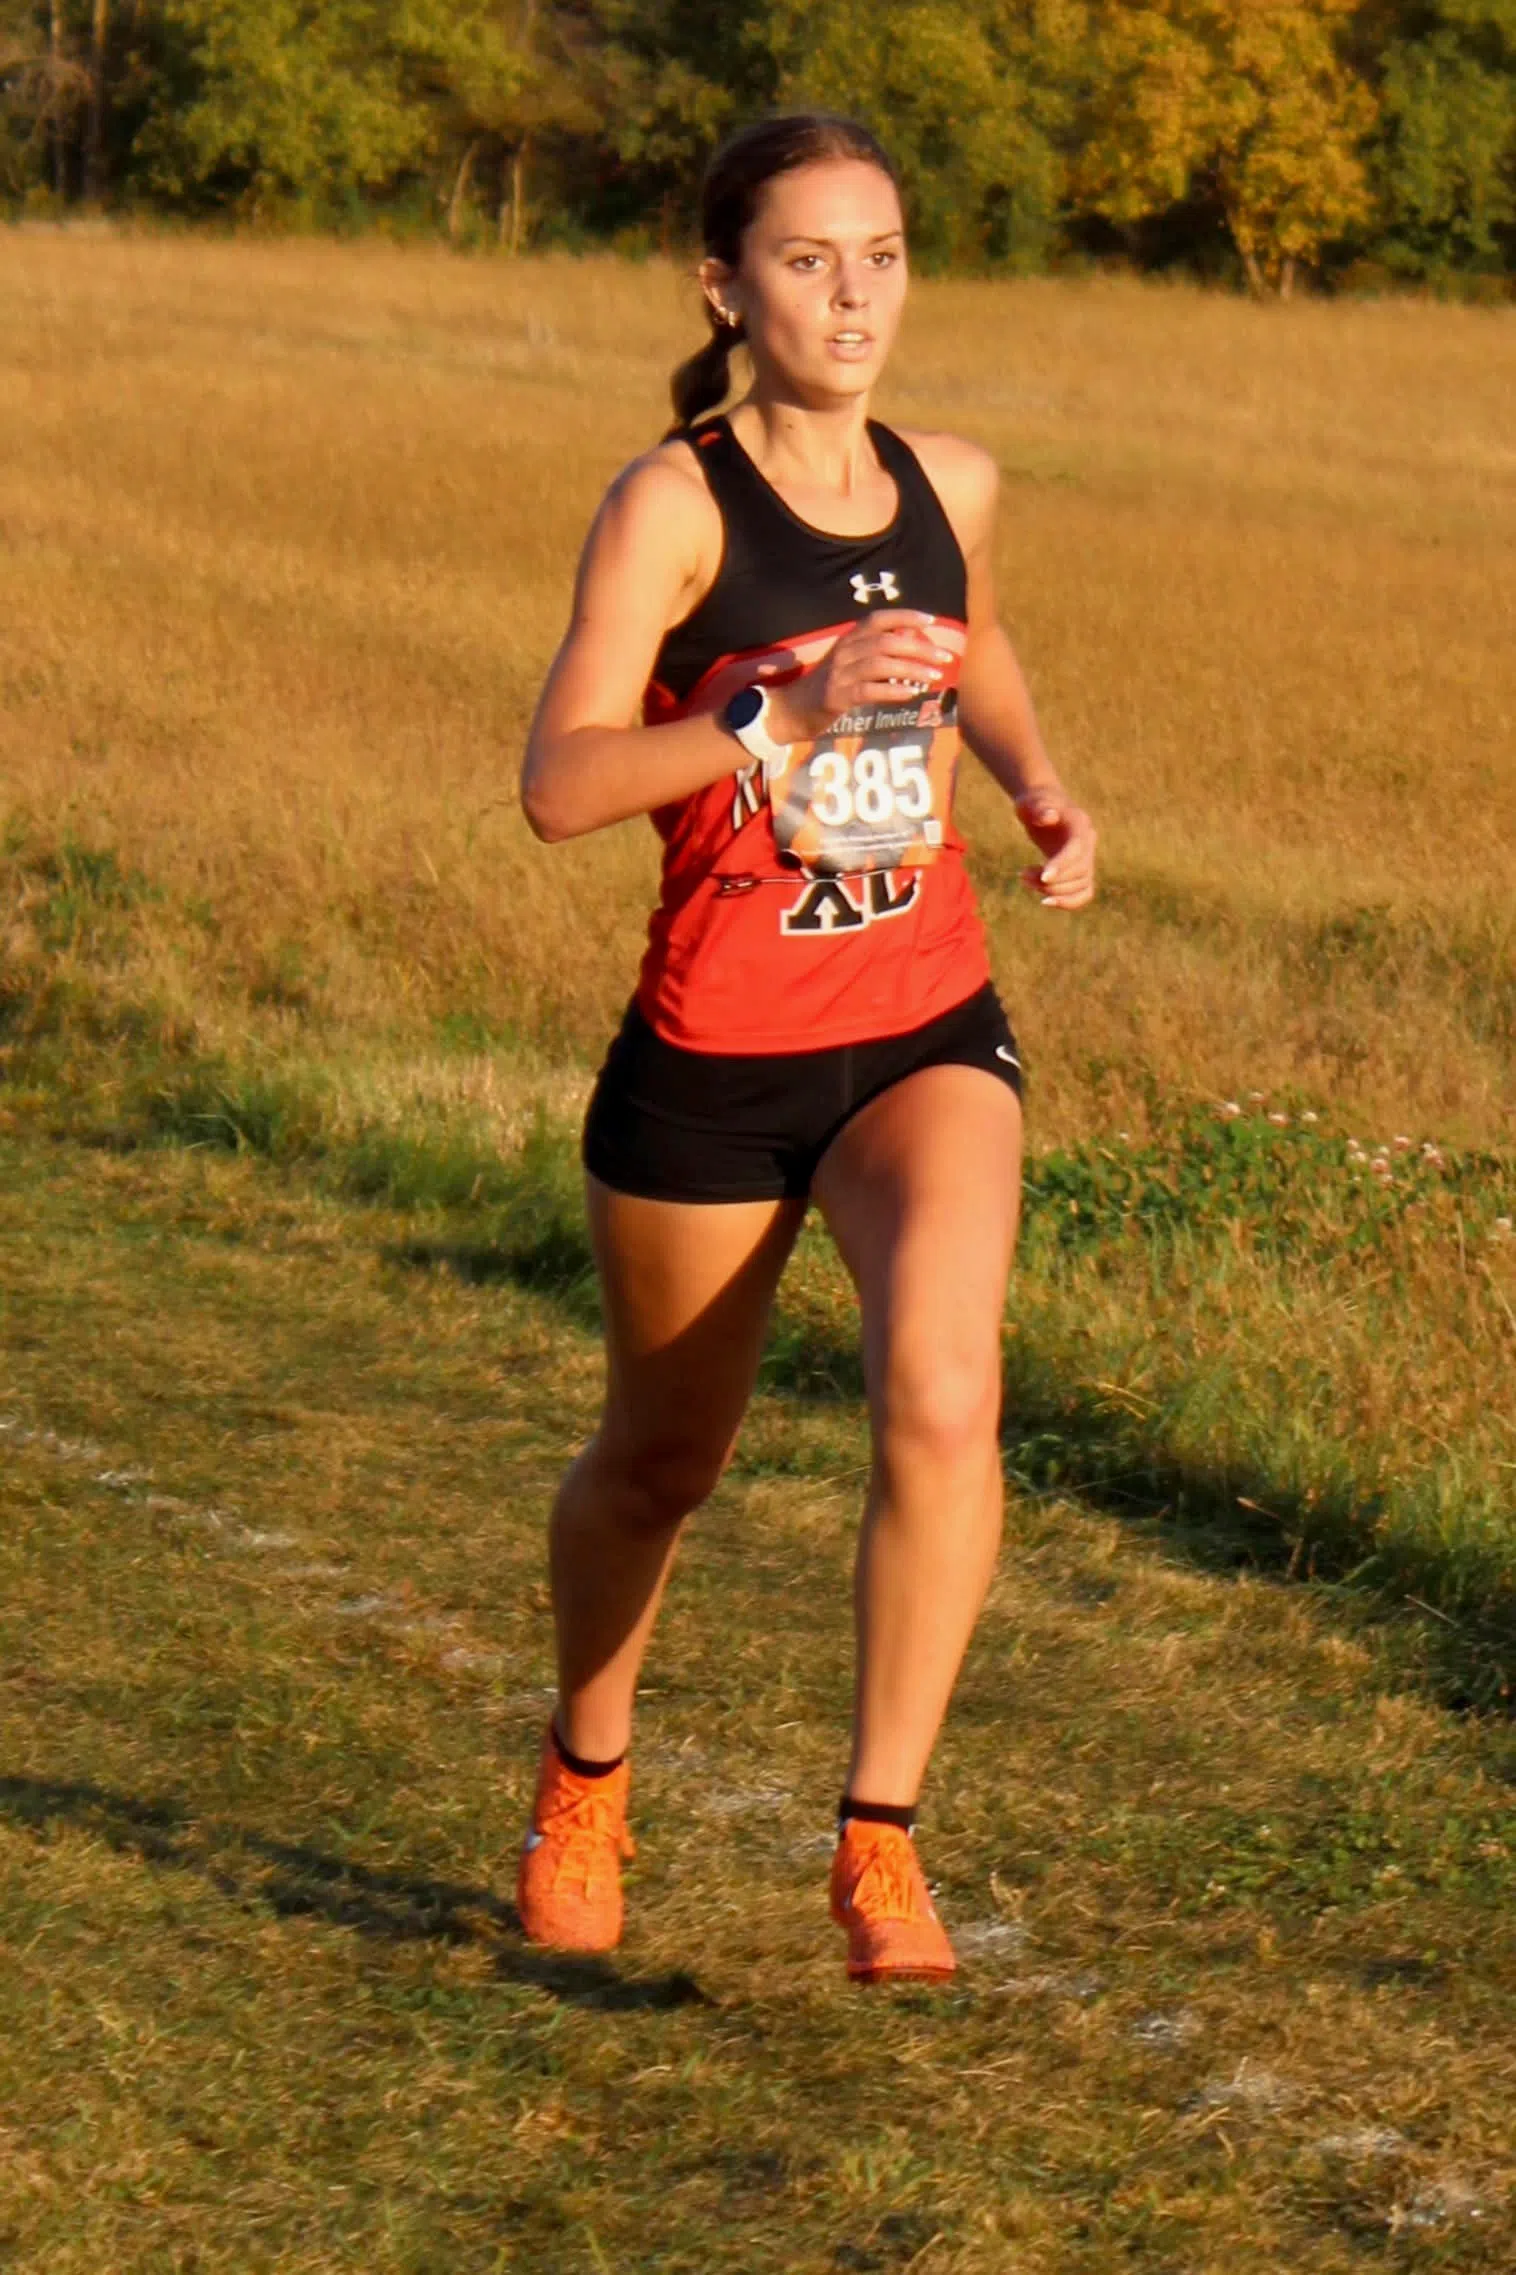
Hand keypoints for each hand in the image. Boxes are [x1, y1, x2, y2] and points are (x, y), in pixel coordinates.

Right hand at [765, 611, 956, 742]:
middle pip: (886, 642)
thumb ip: (874, 653)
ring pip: (881, 665)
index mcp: (848, 639)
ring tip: (934, 677)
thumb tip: (911, 647)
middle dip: (919, 648)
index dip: (905, 616)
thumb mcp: (848, 662)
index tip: (931, 620)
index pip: (878, 619)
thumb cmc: (826, 686)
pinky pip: (869, 691)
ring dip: (911, 670)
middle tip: (944, 656)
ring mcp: (840, 674)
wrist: (792, 709)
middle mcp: (845, 651)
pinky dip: (893, 692)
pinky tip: (911, 695)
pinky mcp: (837, 697)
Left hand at [1014, 788, 1096, 910]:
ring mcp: (1087, 857)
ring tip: (1025, 879)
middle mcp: (1088, 841)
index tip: (1043, 877)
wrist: (1043, 808)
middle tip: (1023, 875)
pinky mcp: (1080, 870)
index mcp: (1079, 823)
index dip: (1063, 865)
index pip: (1077, 849)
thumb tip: (1049, 816)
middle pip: (1081, 871)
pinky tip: (1044, 901)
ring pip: (1082, 885)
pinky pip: (1084, 893)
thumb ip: (1038, 808)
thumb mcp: (1030, 802)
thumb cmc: (1033, 804)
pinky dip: (1067, 902)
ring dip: (1053, 891)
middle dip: (1052, 881)